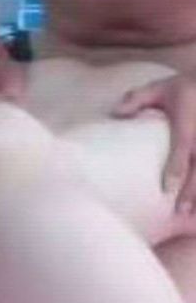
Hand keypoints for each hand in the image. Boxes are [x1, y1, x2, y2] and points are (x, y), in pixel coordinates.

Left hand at [113, 71, 195, 215]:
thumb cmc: (184, 88)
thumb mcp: (160, 87)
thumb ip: (137, 98)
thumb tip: (114, 113)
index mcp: (188, 121)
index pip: (182, 148)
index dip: (175, 169)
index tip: (167, 188)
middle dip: (192, 190)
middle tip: (181, 211)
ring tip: (194, 215)